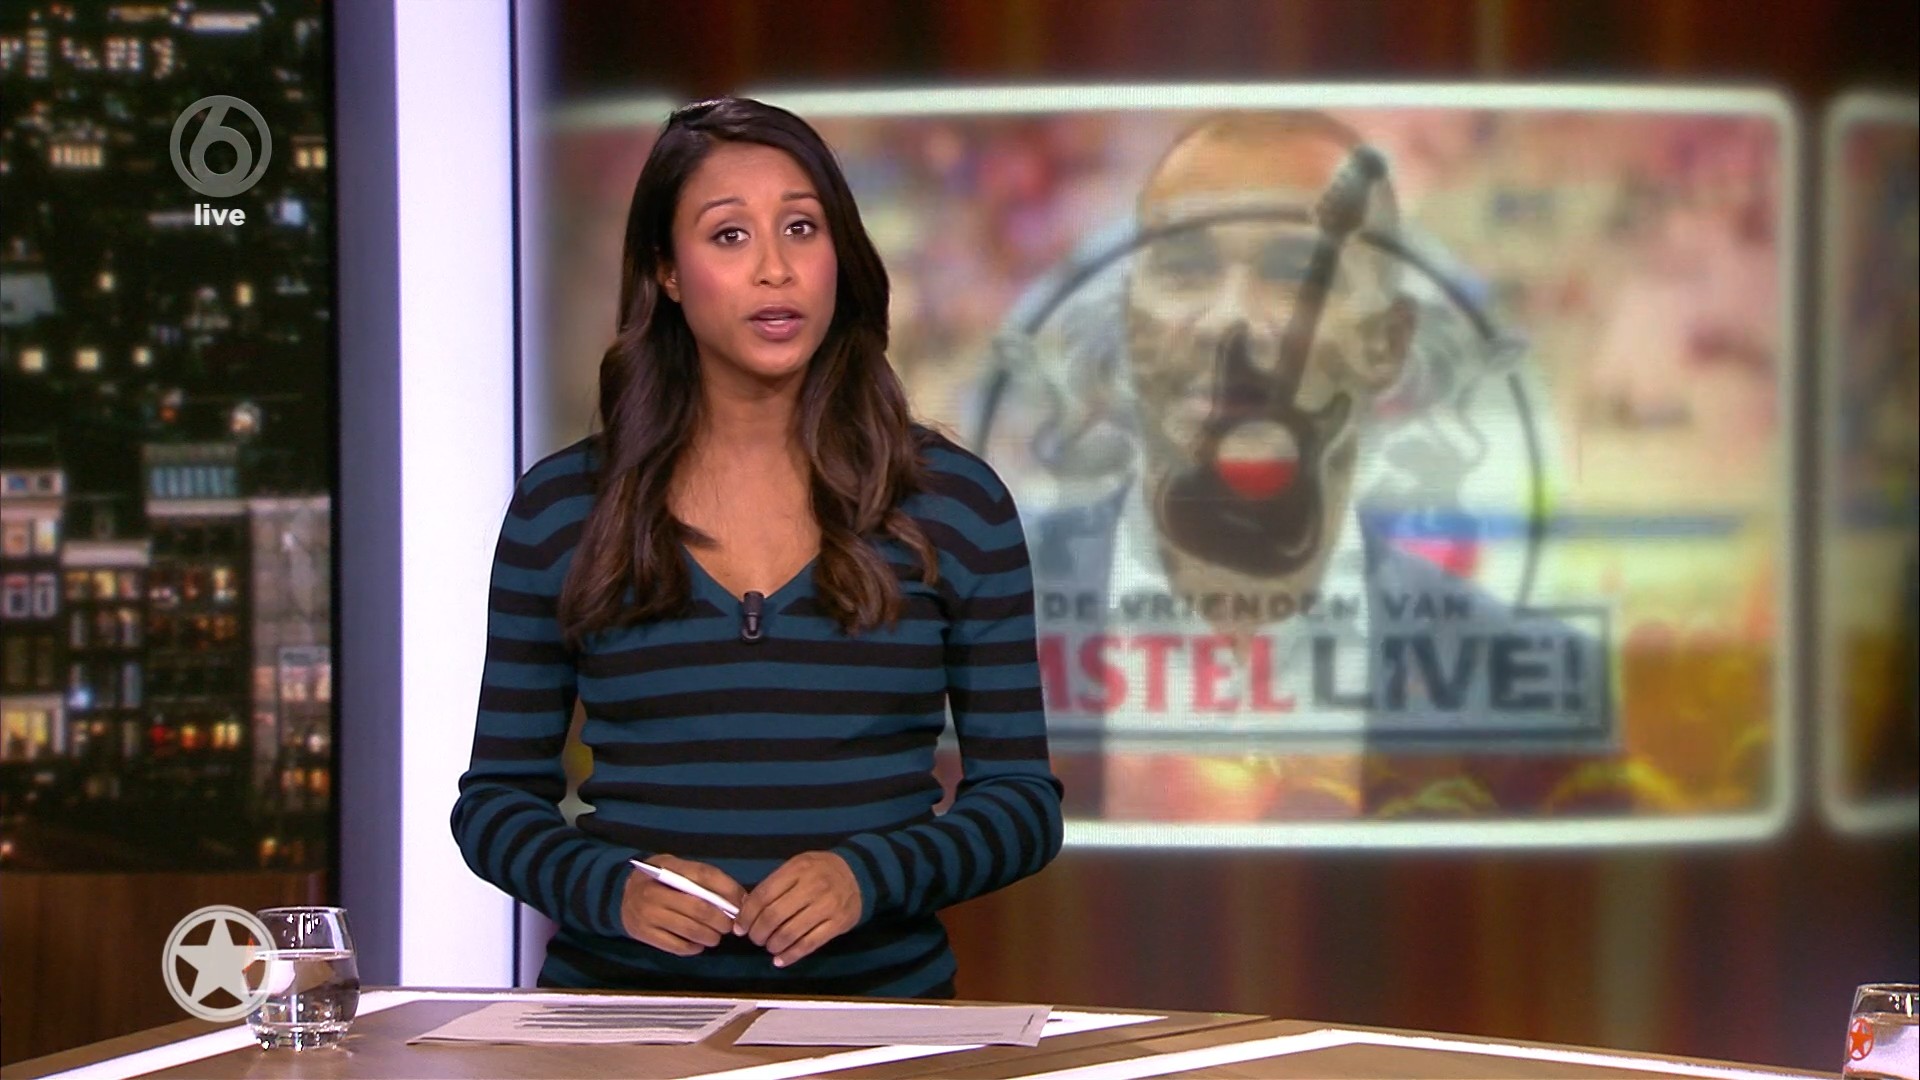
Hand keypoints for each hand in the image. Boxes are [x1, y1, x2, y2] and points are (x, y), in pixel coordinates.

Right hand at [618, 855, 745, 956]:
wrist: (619, 896)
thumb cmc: (657, 880)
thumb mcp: (677, 868)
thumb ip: (705, 878)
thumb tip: (740, 898)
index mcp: (666, 869)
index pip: (704, 877)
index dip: (728, 891)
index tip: (741, 904)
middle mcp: (654, 892)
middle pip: (699, 909)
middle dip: (721, 920)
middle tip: (730, 926)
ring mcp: (647, 914)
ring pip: (689, 930)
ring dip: (710, 936)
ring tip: (716, 936)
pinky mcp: (644, 934)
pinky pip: (676, 946)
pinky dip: (693, 947)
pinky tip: (698, 943)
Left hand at [735, 851, 861, 967]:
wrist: (860, 874)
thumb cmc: (822, 870)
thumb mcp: (798, 865)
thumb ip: (775, 884)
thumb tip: (747, 911)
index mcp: (798, 869)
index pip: (763, 895)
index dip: (747, 915)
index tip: (740, 927)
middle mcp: (812, 886)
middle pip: (774, 916)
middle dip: (757, 933)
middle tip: (754, 938)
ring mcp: (827, 906)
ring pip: (790, 933)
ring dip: (772, 945)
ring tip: (769, 946)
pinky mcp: (838, 923)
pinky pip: (809, 944)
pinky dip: (790, 955)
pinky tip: (780, 960)